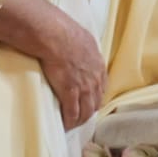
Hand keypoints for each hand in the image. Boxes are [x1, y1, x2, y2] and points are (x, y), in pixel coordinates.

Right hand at [0, 0, 106, 127]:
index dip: (95, 96)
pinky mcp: (70, 92)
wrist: (56, 35)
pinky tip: (64, 125)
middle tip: (80, 117)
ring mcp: (84, 87)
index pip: (101, 86)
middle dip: (89, 111)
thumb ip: (83, 47)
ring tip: (72, 124)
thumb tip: (78, 45)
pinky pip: (72, 113)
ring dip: (79, 119)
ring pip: (86, 111)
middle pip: (96, 102)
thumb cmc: (64, 31)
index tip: (89, 101)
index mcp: (98, 64)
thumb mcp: (82, 38)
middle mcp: (95, 78)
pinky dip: (69, 121)